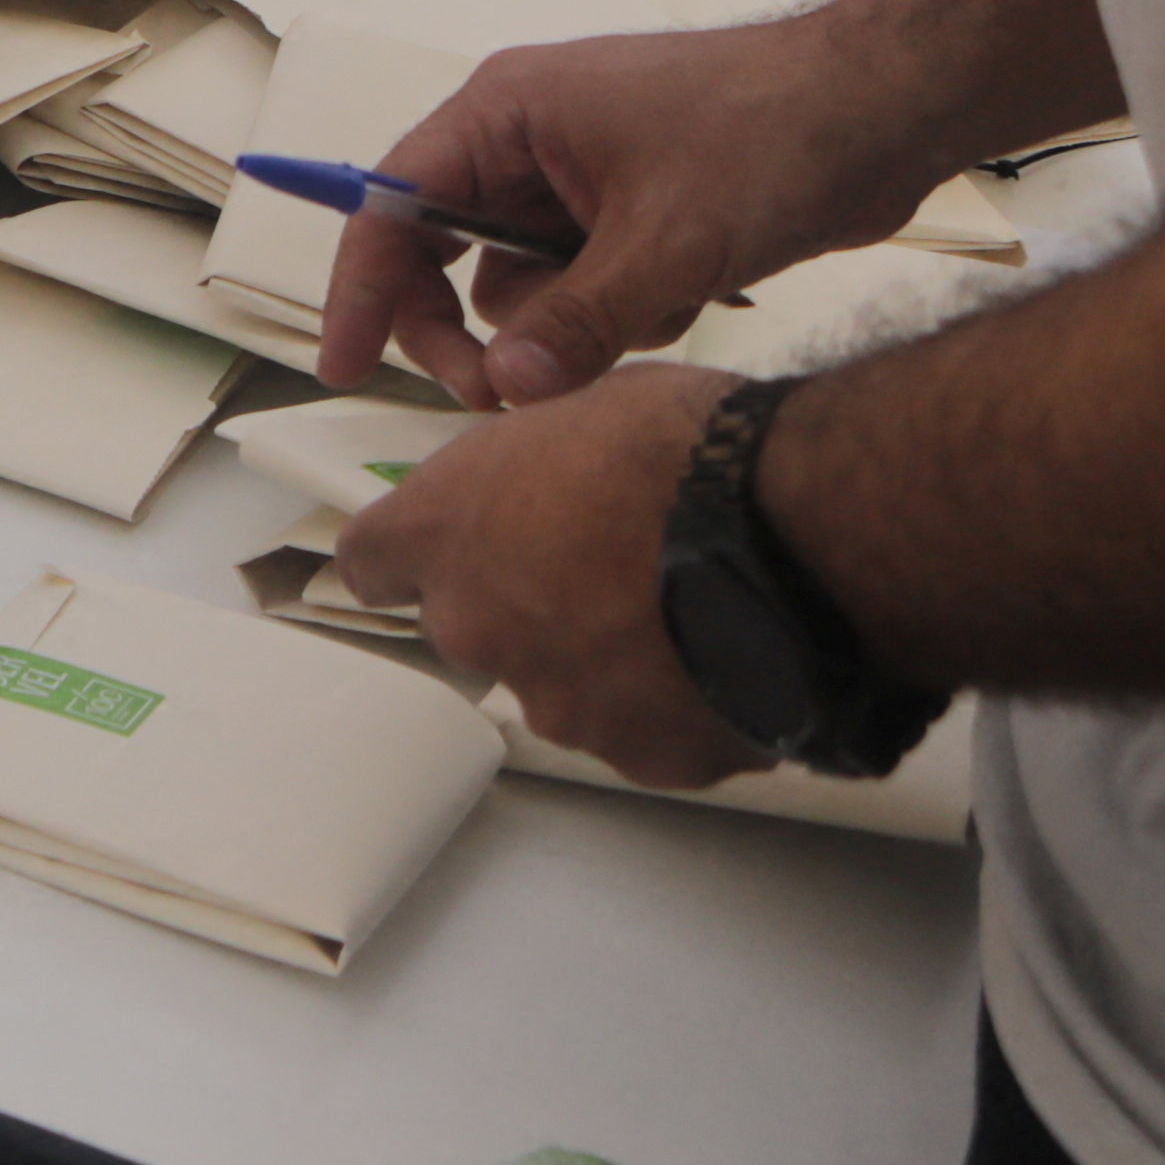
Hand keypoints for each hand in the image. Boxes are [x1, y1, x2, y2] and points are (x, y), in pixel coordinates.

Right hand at [318, 15, 955, 407]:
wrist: (888, 108)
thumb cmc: (768, 138)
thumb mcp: (667, 240)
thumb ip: (579, 320)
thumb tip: (505, 388)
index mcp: (504, 113)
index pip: (392, 204)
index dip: (361, 289)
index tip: (344, 368)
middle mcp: (525, 141)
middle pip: (445, 254)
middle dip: (474, 329)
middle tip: (503, 395)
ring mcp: (580, 177)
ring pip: (523, 284)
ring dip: (571, 323)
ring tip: (657, 306)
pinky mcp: (632, 210)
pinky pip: (585, 286)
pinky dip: (624, 310)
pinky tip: (697, 293)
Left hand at [332, 359, 762, 788]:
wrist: (790, 529)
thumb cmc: (685, 448)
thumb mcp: (583, 408)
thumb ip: (536, 465)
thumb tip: (549, 478)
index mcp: (448, 531)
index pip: (375, 562)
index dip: (408, 558)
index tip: (434, 554)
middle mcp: (481, 628)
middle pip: (478, 629)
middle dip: (527, 607)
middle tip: (606, 569)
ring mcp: (559, 703)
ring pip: (566, 689)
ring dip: (607, 661)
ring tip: (687, 609)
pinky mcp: (640, 756)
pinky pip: (647, 734)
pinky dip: (677, 707)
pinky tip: (727, 655)